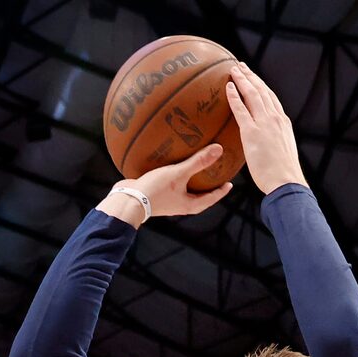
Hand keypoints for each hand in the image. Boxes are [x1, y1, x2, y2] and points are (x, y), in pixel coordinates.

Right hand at [102, 144, 232, 224]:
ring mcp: (167, 201)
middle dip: (206, 187)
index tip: (229, 184)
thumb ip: (198, 162)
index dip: (221, 191)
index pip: (210, 199)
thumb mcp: (179, 173)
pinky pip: (169, 184)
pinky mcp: (156, 194)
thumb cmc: (155, 190)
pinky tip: (169, 163)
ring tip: (193, 168)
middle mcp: (179, 205)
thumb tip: (219, 150)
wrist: (128, 201)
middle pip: (198, 196)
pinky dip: (174, 175)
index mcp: (189, 205)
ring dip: (190, 181)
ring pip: (183, 191)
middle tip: (214, 176)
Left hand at [224, 66, 303, 192]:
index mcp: (283, 122)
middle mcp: (275, 118)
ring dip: (242, 79)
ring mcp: (265, 123)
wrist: (286, 182)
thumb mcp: (282, 153)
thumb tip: (265, 147)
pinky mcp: (253, 132)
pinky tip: (228, 87)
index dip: (261, 85)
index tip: (254, 77)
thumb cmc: (283, 175)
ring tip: (233, 69)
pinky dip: (234, 96)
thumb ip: (273, 144)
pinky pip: (241, 109)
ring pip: (252, 94)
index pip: (271, 98)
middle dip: (251, 76)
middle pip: (262, 90)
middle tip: (240, 66)